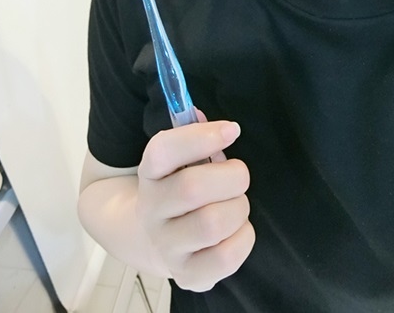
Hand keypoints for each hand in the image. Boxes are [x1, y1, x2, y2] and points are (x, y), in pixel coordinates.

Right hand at [136, 117, 254, 291]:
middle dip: (231, 176)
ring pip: (212, 223)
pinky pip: (226, 257)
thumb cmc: (183, 188)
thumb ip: (195, 135)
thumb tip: (206, 117)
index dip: (200, 137)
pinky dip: (243, 238)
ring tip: (235, 204)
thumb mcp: (182, 159)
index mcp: (150, 174)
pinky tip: (236, 230)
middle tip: (238, 175)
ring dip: (238, 207)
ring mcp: (167, 246)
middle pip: (192, 188)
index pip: (163, 150)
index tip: (232, 130)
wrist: (159, 238)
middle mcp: (151, 211)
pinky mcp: (187, 275)